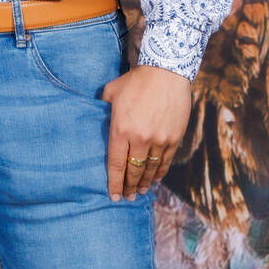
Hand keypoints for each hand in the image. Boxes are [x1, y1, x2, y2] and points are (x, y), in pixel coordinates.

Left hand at [101, 64, 191, 200]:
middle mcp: (140, 139)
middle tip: (127, 197)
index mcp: (121, 130)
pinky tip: (155, 179)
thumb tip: (94, 116)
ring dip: (144, 183)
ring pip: (151, 169)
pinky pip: (166, 161)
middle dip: (129, 187)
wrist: (167, 71)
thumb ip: (102, 108)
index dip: (114, 183)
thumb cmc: (136, 81)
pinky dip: (160, 172)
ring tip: (140, 191)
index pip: (115, 165)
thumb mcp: (111, 92)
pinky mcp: (174, 137)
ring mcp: (159, 140)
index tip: (113, 196)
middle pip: (133, 171)